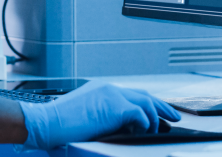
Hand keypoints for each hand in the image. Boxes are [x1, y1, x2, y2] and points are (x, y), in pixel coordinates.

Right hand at [18, 82, 179, 148]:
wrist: (46, 123)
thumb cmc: (58, 125)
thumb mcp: (85, 118)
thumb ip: (104, 118)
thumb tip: (124, 129)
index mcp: (101, 90)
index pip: (131, 94)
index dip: (147, 103)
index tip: (157, 113)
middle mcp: (109, 89)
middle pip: (144, 95)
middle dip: (162, 106)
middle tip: (174, 116)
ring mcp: (113, 96)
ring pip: (146, 104)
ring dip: (155, 118)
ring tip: (159, 128)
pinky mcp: (116, 107)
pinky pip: (141, 116)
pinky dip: (146, 125)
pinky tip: (144, 132)